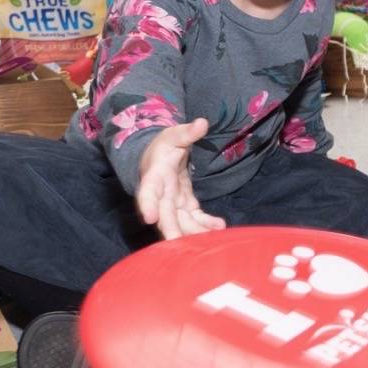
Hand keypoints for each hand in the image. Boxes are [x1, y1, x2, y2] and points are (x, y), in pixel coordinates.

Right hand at [136, 118, 226, 239]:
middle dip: (172, 229)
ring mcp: (173, 203)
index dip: (148, 205)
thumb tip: (202, 123)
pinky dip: (205, 224)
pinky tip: (219, 228)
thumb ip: (187, 132)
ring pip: (181, 221)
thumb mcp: (174, 135)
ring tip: (211, 240)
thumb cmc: (165, 145)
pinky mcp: (185, 205)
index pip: (148, 192)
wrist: (162, 156)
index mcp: (154, 176)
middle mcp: (162, 194)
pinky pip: (194, 218)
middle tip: (179, 244)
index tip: (150, 218)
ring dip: (193, 232)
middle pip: (165, 214)